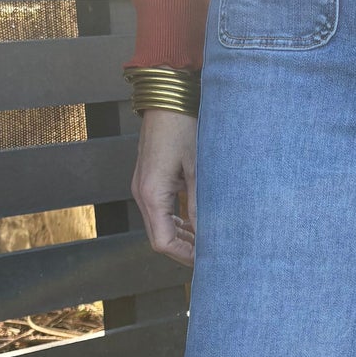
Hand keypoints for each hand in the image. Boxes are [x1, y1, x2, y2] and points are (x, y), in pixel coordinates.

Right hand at [132, 108, 198, 265]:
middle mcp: (142, 194)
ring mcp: (144, 186)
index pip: (163, 243)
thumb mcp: (198, 168)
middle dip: (185, 250)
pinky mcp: (149, 180)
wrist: (168, 96)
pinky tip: (196, 222)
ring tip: (208, 241)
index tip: (208, 260)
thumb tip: (209, 235)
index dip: (185, 256)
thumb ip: (201, 204)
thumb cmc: (184, 127)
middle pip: (160, 238)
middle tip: (212, 255)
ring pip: (160, 226)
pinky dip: (177, 221)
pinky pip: (161, 211)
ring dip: (182, 236)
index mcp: (152, 194)